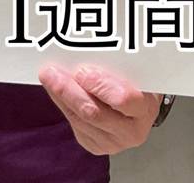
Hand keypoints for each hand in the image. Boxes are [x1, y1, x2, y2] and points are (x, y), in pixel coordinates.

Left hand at [39, 65, 161, 154]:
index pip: (123, 99)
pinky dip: (63, 105)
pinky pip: (75, 125)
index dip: (101, 85)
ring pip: (80, 120)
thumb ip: (118, 63)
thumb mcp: (137, 69)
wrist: (142, 108)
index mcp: (145, 108)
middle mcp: (131, 131)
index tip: (82, 71)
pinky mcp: (96, 146)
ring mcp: (113, 143)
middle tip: (52, 73)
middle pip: (94, 113)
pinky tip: (55, 90)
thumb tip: (89, 48)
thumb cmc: (140, 83)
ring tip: (48, 77)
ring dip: (61, 97)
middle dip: (70, 91)